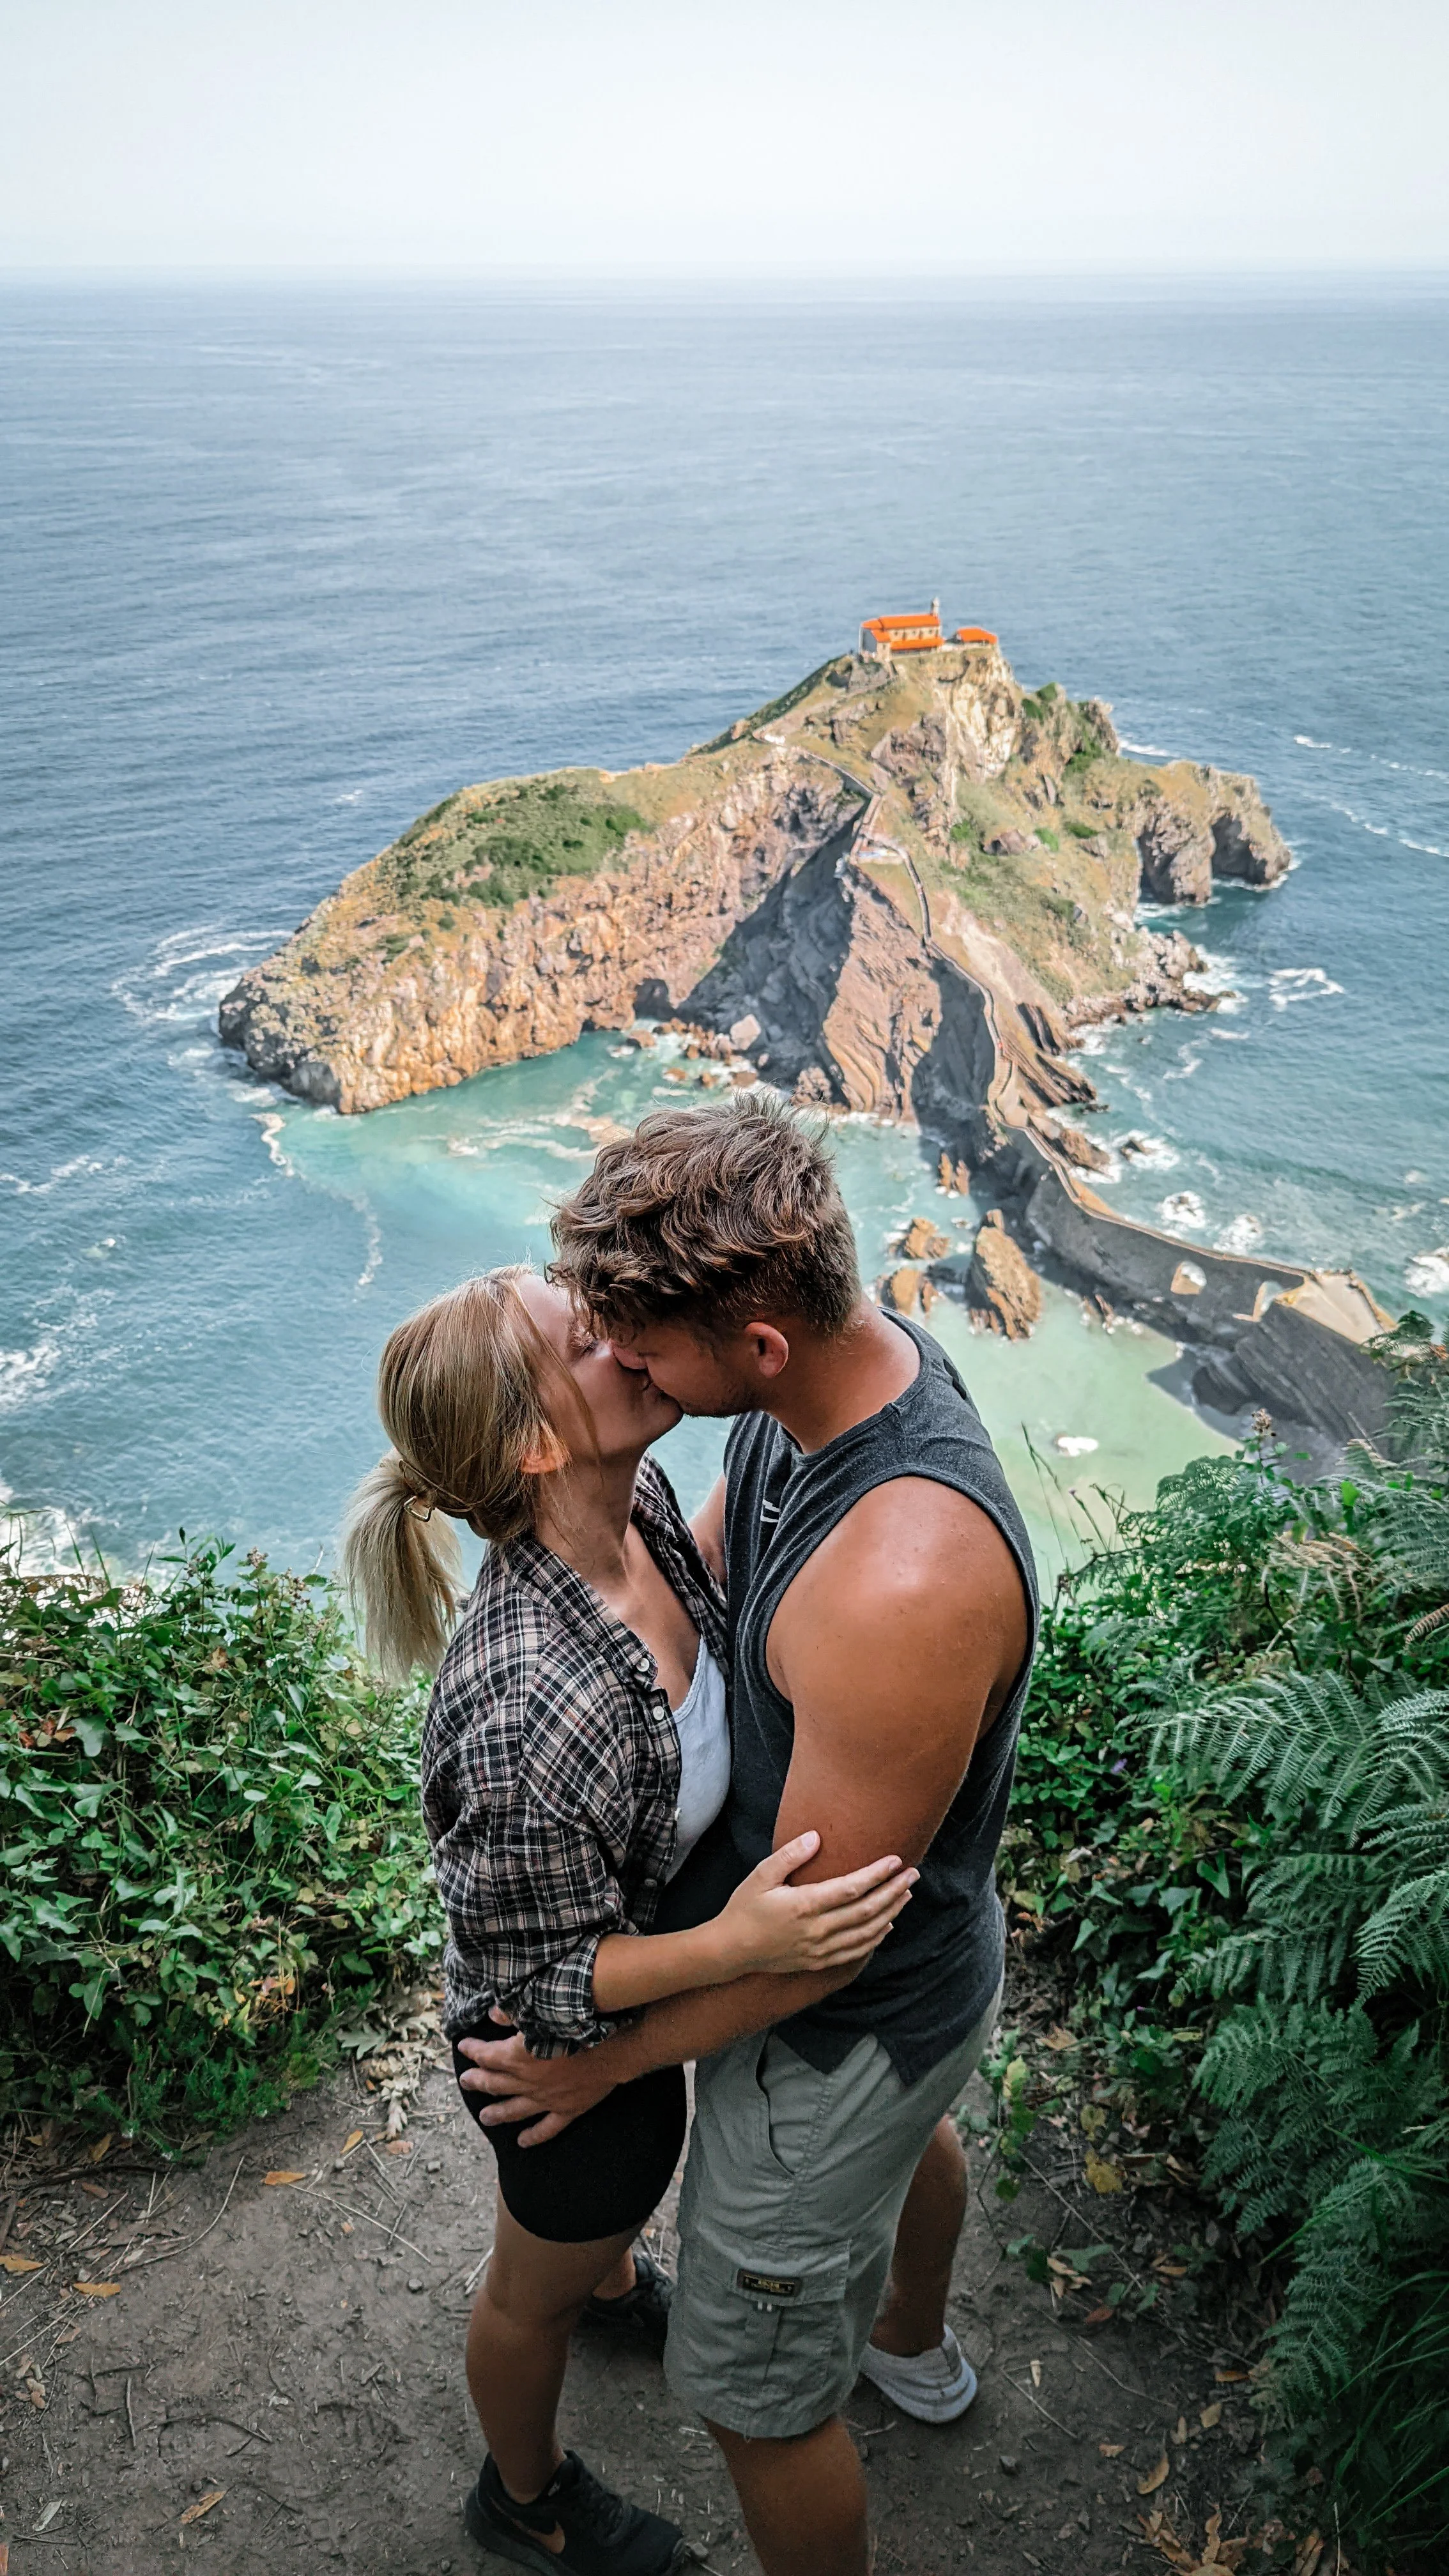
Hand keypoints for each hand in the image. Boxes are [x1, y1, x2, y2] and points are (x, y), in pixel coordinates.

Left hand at [457, 2015, 618, 2145]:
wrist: (613, 2050)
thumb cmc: (578, 2026)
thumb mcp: (542, 2012)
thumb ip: (514, 2013)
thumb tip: (493, 2013)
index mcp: (518, 2057)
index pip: (487, 2055)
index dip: (473, 2050)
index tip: (464, 2045)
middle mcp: (528, 2082)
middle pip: (495, 2084)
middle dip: (478, 2081)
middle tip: (466, 2081)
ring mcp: (546, 2100)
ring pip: (515, 2110)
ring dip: (497, 2113)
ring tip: (484, 2118)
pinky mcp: (566, 2110)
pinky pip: (546, 2128)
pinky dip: (533, 2137)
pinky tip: (523, 2142)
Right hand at [711, 1830, 916, 1978]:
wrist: (731, 1950)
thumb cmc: (745, 1907)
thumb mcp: (761, 1875)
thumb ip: (790, 1854)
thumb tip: (817, 1836)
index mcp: (804, 1905)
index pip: (852, 1887)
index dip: (877, 1874)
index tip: (896, 1860)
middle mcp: (817, 1930)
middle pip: (866, 1910)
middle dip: (893, 1891)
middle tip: (913, 1874)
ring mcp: (820, 1949)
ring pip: (866, 1932)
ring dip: (891, 1913)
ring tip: (906, 1895)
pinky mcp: (819, 1962)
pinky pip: (856, 1952)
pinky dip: (876, 1938)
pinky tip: (887, 1926)